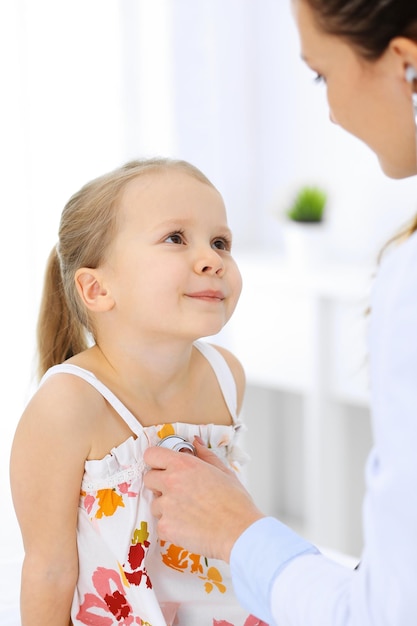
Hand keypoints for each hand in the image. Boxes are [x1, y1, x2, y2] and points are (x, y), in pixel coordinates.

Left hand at [144, 438, 263, 561]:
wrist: (239, 532)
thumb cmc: (235, 504)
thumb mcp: (224, 471)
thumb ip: (205, 455)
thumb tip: (196, 442)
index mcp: (184, 465)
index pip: (152, 454)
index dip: (156, 460)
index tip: (161, 466)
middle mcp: (171, 482)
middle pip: (149, 478)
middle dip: (159, 484)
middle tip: (178, 492)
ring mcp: (166, 505)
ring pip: (155, 504)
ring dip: (166, 508)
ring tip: (189, 512)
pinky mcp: (165, 526)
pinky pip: (161, 524)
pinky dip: (171, 527)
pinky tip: (189, 526)